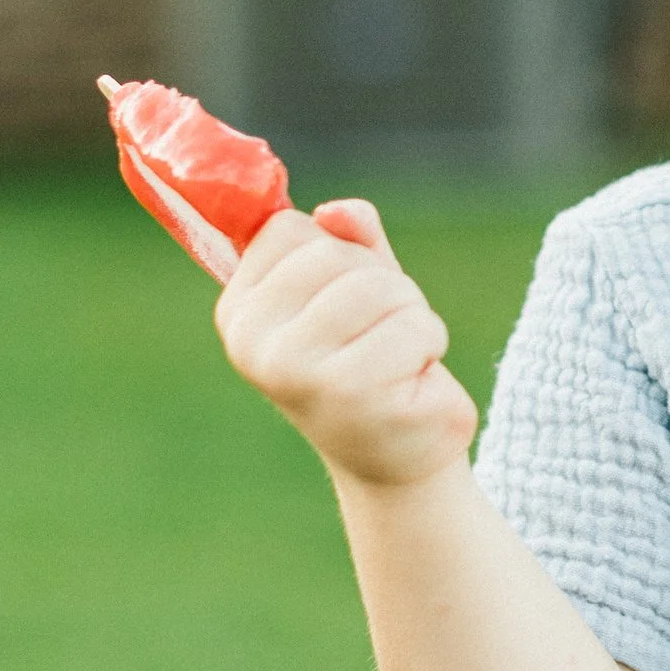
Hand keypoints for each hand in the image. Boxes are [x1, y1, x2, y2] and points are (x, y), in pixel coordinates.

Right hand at [215, 201, 477, 491]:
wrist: (397, 458)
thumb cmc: (372, 358)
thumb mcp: (355, 286)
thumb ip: (348, 239)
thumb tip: (338, 212)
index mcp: (239, 313)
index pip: (289, 230)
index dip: (336, 255)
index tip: (340, 306)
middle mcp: (255, 345)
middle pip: (337, 254)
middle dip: (382, 286)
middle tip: (378, 339)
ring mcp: (299, 374)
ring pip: (382, 287)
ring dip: (412, 317)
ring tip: (397, 361)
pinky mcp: (353, 397)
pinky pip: (417, 329)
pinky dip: (430, 348)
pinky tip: (411, 386)